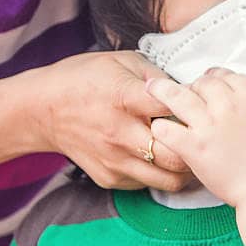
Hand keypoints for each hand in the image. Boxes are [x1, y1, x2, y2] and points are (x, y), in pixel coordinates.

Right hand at [27, 50, 192, 191]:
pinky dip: (160, 174)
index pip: (171, 106)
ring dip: (184, 169)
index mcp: (124, 97)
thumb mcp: (121, 61)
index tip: (197, 103)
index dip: (191, 106)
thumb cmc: (84, 79)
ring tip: (188, 153)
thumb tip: (187, 90)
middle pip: (176, 154)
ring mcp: (114, 160)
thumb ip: (156, 76)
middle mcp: (119, 133)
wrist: (43, 109)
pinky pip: (148, 184)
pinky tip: (160, 158)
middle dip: (196, 147)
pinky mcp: (109, 178)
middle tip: (202, 138)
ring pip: (168, 180)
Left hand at [147, 69, 245, 207]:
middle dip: (193, 86)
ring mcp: (209, 126)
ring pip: (177, 97)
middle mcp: (228, 106)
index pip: (225, 75)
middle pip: (202, 83)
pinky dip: (161, 128)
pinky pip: (167, 130)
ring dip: (162, 91)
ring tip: (151, 88)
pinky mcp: (194, 147)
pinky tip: (159, 128)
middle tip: (187, 94)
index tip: (208, 84)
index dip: (214, 78)